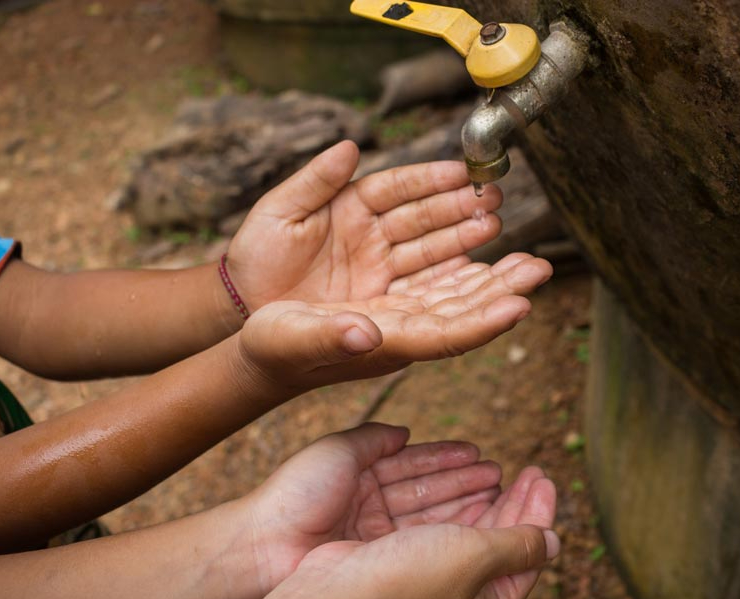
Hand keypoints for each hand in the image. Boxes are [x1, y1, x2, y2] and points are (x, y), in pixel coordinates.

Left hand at [225, 141, 503, 309]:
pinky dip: (451, 279)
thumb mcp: (278, 213)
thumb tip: (347, 147)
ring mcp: (380, 268)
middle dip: (460, 208)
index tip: (461, 172)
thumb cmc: (255, 258)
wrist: (244, 310)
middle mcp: (372, 236)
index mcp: (349, 207)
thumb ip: (314, 180)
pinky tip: (478, 269)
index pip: (396, 188)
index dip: (429, 179)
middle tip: (492, 199)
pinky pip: (423, 288)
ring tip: (495, 227)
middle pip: (424, 219)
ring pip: (431, 251)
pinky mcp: (383, 302)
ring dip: (464, 239)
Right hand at [236, 252, 552, 388]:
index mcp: (384, 345)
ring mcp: (398, 313)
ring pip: (455, 293)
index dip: (484, 322)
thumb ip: (327, 336)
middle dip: (503, 291)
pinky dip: (460, 265)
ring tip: (526, 257)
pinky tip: (482, 252)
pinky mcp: (389, 297)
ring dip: (491, 276)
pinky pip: (434, 279)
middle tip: (541, 267)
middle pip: (463, 312)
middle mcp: (401, 331)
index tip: (521, 305)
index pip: (446, 336)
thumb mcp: (290, 340)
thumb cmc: (273, 350)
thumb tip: (364, 333)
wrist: (262, 354)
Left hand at [241, 423, 503, 592]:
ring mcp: (378, 537)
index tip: (479, 453)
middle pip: (428, 492)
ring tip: (500, 493)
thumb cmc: (295, 495)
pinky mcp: (382, 561)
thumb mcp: (338, 451)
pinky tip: (479, 517)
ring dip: (466, 504)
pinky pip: (425, 539)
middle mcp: (372, 508)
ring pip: (432, 516)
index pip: (412, 464)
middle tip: (503, 475)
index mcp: (359, 477)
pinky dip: (453, 528)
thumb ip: (374, 439)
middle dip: (466, 483)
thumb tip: (405, 432)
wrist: (266, 548)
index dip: (446, 459)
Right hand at [276, 465, 558, 598]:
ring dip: (485, 498)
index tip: (543, 476)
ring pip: (469, 530)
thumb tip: (555, 542)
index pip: (527, 554)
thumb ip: (519, 543)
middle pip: (500, 541)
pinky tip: (460, 484)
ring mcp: (432, 578)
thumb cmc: (408, 579)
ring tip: (499, 470)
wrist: (334, 595)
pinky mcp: (403, 560)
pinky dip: (453, 502)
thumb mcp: (478, 556)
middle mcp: (464, 595)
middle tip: (530, 469)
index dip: (539, 512)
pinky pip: (440, 526)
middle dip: (516, 503)